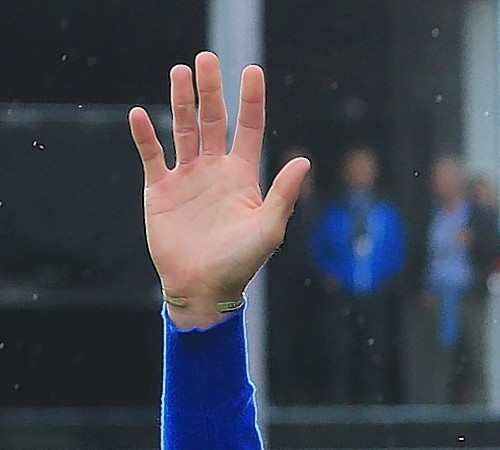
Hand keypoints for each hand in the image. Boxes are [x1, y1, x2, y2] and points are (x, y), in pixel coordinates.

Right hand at [129, 51, 309, 328]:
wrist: (205, 287)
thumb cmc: (242, 262)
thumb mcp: (269, 228)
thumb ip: (283, 193)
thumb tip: (304, 160)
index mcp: (243, 176)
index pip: (249, 129)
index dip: (251, 101)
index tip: (252, 71)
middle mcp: (215, 171)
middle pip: (213, 121)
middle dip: (211, 91)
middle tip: (206, 59)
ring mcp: (187, 178)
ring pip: (183, 130)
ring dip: (181, 101)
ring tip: (180, 72)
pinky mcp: (160, 190)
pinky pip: (152, 156)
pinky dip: (146, 136)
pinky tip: (141, 114)